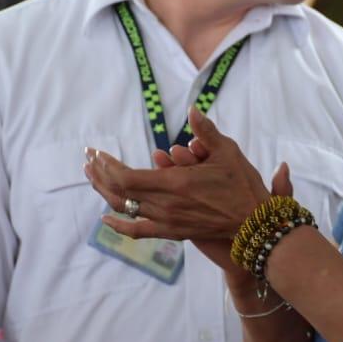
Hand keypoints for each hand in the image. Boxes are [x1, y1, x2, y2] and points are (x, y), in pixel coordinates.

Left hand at [83, 108, 275, 242]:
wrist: (254, 224)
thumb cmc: (242, 186)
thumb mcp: (228, 152)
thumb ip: (206, 131)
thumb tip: (192, 109)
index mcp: (175, 183)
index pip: (126, 177)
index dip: (107, 166)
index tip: (97, 152)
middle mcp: (166, 205)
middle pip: (119, 192)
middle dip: (100, 174)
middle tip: (88, 160)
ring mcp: (168, 221)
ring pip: (125, 209)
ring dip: (104, 192)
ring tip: (92, 178)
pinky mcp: (173, 232)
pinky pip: (139, 231)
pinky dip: (119, 225)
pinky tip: (106, 218)